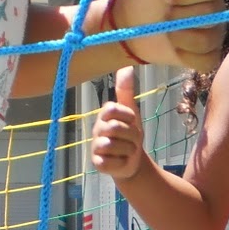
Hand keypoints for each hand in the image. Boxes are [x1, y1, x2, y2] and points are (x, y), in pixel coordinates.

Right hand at [90, 67, 148, 181]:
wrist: (132, 161)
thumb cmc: (130, 133)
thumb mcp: (131, 112)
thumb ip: (126, 91)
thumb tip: (126, 66)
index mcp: (104, 115)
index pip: (112, 109)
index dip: (127, 116)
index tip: (132, 120)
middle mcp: (97, 128)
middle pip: (116, 128)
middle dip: (132, 135)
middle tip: (133, 139)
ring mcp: (95, 146)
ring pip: (113, 146)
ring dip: (128, 150)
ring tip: (128, 151)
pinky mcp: (97, 163)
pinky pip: (109, 163)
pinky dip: (121, 163)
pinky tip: (121, 161)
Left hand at [109, 0, 224, 71]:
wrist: (129, 29)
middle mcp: (216, 8)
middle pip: (209, 18)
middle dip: (178, 21)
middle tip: (163, 16)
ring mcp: (215, 32)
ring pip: (207, 40)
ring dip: (179, 40)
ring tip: (166, 33)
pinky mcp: (209, 55)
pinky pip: (207, 60)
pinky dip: (186, 58)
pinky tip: (173, 48)